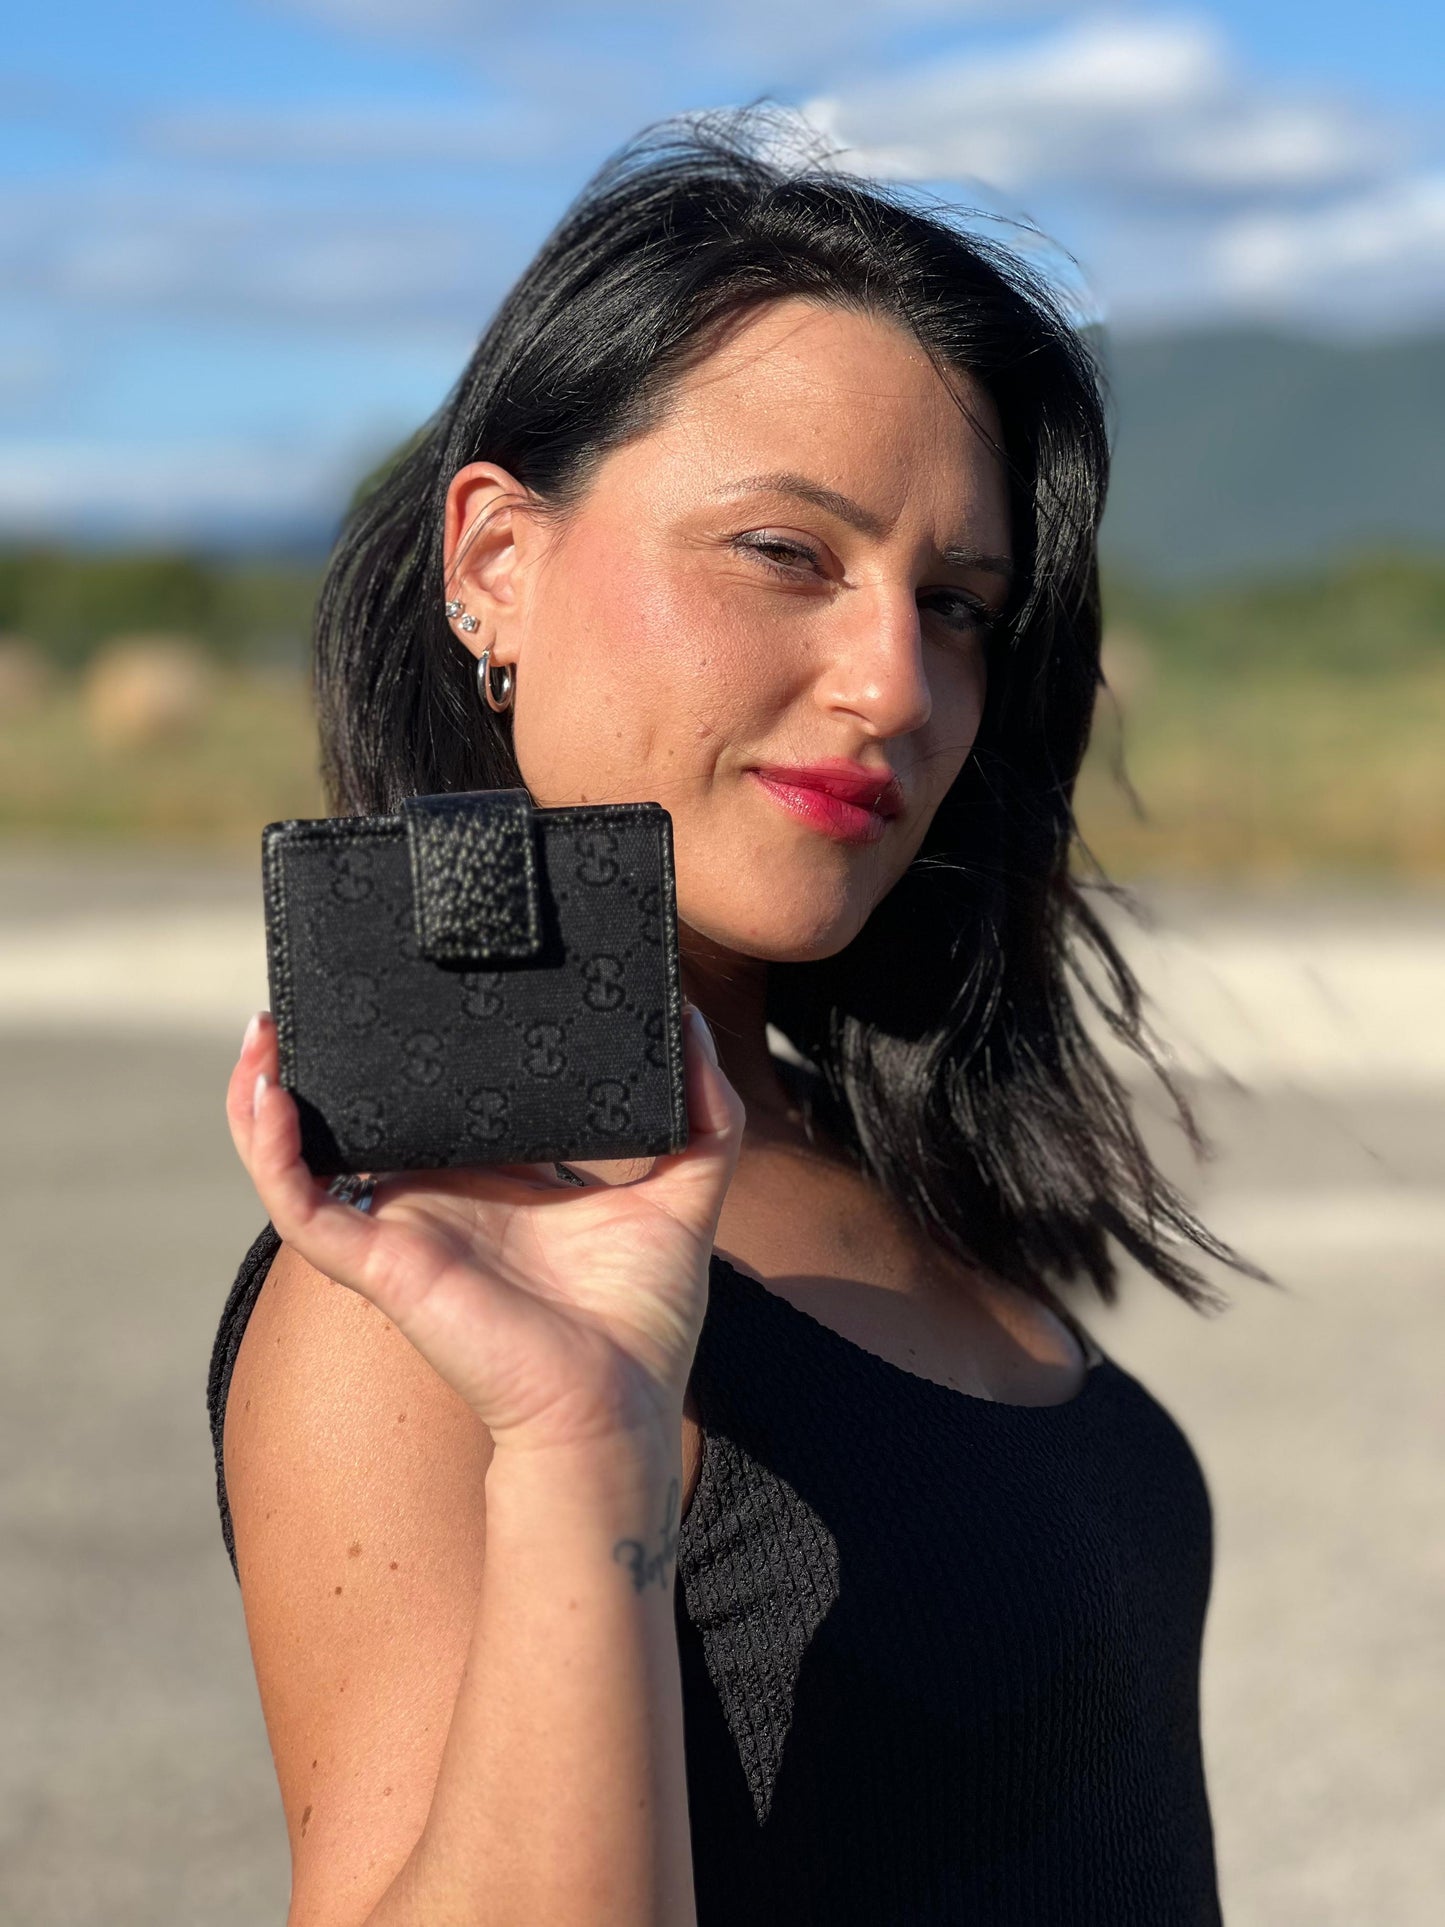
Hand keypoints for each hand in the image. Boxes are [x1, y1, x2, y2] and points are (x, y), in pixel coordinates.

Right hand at [225, 1006, 743, 1455]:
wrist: (614, 1410)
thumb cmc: (642, 1322)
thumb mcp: (685, 1195)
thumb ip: (705, 1114)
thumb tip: (693, 1023)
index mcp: (497, 1181)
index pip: (438, 1104)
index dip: (414, 1052)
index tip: (407, 985)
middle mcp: (439, 1199)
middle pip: (359, 1121)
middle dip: (323, 1062)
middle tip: (312, 992)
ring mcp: (401, 1228)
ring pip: (302, 1156)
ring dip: (266, 1095)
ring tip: (262, 1031)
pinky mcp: (379, 1261)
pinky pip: (298, 1204)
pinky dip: (269, 1150)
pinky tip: (265, 1092)